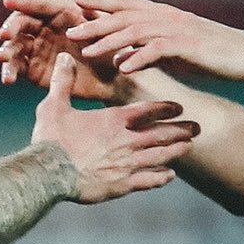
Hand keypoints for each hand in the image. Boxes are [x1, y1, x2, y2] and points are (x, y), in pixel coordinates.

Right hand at [0, 0, 124, 101]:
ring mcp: (37, 48)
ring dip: (7, 50)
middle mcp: (45, 28)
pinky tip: (8, 78)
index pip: (39, 3)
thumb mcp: (106, 28)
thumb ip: (91, 16)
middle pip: (21, 23)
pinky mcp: (33, 69)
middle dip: (11, 27)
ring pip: (15, 45)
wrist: (115, 79)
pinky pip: (17, 68)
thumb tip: (77, 3)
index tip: (9, 0)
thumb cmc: (113, 48)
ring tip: (3, 57)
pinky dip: (10, 71)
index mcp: (61, 12)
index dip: (23, 1)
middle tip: (5, 34)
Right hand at [30, 53, 196, 202]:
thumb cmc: (50, 140)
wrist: (46, 174)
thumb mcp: (53, 106)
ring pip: (160, 156)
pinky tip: (170, 175)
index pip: (147, 111)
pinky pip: (149, 181)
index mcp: (113, 120)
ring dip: (177, 150)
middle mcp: (126, 141)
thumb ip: (63, 81)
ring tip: (189, 146)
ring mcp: (126, 165)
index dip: (165, 108)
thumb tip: (64, 57)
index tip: (179, 106)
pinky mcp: (121, 185)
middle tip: (197, 127)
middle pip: (161, 134)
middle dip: (181, 129)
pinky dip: (161, 177)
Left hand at [66, 0, 243, 82]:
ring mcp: (178, 30)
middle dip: (95, 22)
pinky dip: (139, 58)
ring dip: (110, 41)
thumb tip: (119, 59)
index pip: (125, 4)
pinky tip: (123, 68)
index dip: (100, 1)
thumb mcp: (173, 51)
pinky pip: (159, 51)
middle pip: (124, 16)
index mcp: (163, 14)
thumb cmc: (210, 55)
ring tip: (88, 52)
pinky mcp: (189, 46)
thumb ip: (146, 51)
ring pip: (136, 31)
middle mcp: (167, 17)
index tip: (75, 2)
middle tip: (71, 31)